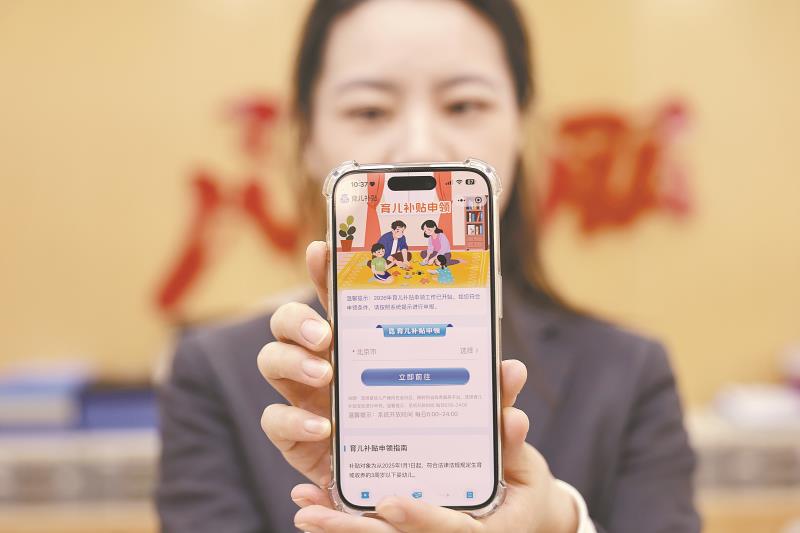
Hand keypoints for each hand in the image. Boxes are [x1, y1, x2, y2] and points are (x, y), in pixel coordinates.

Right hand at [259, 241, 577, 531]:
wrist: (416, 491)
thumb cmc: (434, 436)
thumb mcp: (465, 411)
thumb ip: (487, 393)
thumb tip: (513, 371)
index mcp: (362, 343)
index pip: (336, 297)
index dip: (326, 271)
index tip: (324, 250)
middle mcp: (326, 362)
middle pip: (288, 322)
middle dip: (298, 318)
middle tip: (326, 334)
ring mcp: (305, 397)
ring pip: (271, 360)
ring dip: (292, 362)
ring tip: (327, 375)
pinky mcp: (296, 437)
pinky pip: (274, 420)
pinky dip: (292, 420)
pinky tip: (324, 428)